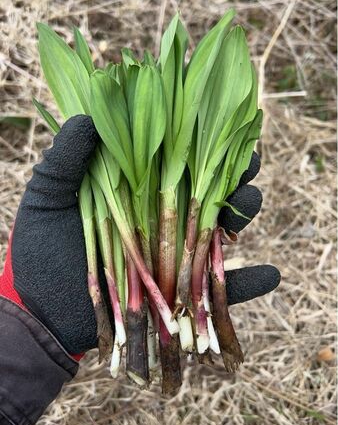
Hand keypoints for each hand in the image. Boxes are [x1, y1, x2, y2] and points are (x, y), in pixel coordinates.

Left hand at [0, 117, 279, 356]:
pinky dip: (246, 283)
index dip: (202, 138)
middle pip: (209, 189)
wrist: (40, 307)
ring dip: (243, 218)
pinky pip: (216, 288)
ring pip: (219, 229)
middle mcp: (160, 217)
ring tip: (252, 207)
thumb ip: (66, 158)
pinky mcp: (175, 290)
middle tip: (249, 164)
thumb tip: (88, 116)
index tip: (223, 120)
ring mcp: (171, 253)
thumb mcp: (48, 196)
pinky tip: (271, 276)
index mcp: (137, 188)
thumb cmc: (40, 247)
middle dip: (235, 174)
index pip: (177, 157)